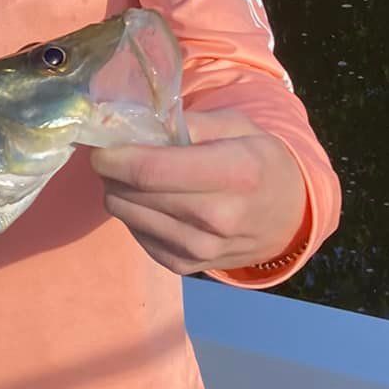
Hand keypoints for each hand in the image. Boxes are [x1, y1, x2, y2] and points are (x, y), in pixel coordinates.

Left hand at [89, 109, 308, 276]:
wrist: (289, 217)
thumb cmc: (259, 160)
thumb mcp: (237, 126)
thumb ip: (188, 122)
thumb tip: (134, 125)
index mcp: (235, 174)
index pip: (150, 171)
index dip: (113, 156)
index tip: (100, 145)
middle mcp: (217, 218)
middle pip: (132, 193)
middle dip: (110, 170)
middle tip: (114, 154)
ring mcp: (200, 249)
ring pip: (126, 215)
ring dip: (118, 191)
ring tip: (133, 176)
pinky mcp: (184, 266)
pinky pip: (136, 235)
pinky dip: (134, 213)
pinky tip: (151, 201)